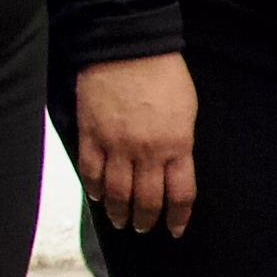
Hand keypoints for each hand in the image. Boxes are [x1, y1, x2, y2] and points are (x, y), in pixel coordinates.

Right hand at [72, 52, 198, 235]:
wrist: (128, 47)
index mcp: (177, 146)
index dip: (178, 217)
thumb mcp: (187, 112)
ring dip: (118, 211)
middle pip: (146, 199)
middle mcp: (146, 152)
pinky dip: (93, 188)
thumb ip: (180, 143)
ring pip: (115, 191)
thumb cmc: (164, 76)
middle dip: (145, 219)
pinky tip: (97, 196)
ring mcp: (115, 144)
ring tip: (120, 221)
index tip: (175, 229)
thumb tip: (172, 166)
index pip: (180, 194)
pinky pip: (89, 170)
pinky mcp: (90, 134)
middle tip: (143, 228)